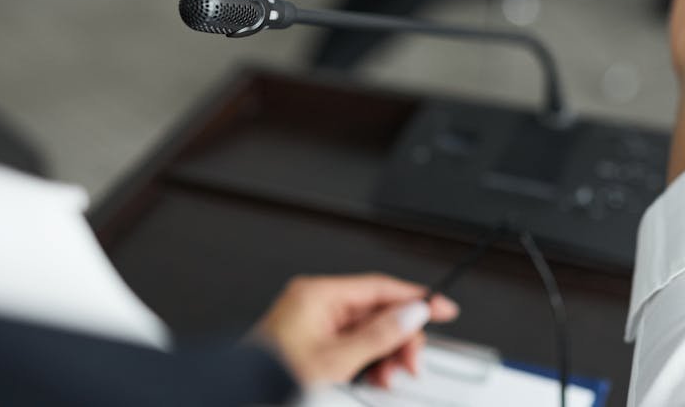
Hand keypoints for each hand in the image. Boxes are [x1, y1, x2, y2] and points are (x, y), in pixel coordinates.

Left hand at [253, 273, 458, 387]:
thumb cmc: (272, 378)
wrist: (242, 397)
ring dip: (385, 354)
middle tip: (410, 362)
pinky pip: (352, 344)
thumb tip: (412, 314)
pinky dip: (367, 361)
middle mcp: (316, 302)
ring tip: (387, 377)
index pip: (379, 287)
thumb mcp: (337, 360)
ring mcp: (313, 322)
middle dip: (399, 337)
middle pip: (376, 311)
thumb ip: (379, 335)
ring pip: (367, 330)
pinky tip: (372, 378)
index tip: (442, 308)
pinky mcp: (313, 342)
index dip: (415, 298)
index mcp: (318, 295)